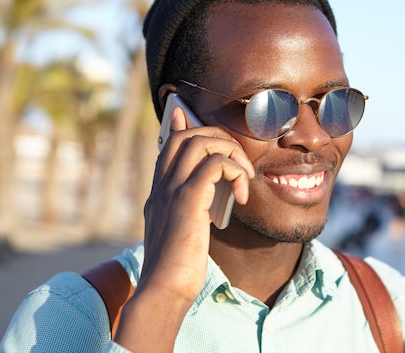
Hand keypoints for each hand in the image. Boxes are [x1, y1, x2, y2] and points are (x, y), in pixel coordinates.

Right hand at [114, 107, 253, 350]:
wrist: (163, 290)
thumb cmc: (177, 268)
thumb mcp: (181, 233)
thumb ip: (189, 213)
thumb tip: (204, 206)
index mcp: (159, 193)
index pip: (168, 147)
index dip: (181, 127)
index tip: (186, 114)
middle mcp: (163, 186)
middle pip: (185, 135)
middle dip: (218, 137)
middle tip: (238, 160)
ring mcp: (172, 191)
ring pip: (201, 142)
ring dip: (231, 152)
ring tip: (244, 177)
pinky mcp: (188, 200)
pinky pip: (215, 164)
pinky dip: (235, 171)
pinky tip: (241, 196)